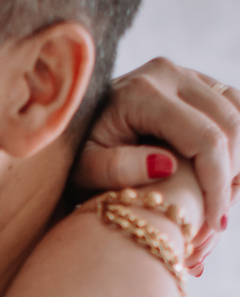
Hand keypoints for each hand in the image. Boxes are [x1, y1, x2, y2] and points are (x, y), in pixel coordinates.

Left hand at [76, 61, 239, 250]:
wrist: (72, 126)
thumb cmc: (75, 155)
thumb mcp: (83, 169)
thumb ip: (117, 168)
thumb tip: (167, 166)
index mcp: (142, 92)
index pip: (205, 138)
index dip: (217, 184)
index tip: (215, 224)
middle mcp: (168, 73)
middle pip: (230, 125)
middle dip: (232, 178)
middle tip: (217, 221)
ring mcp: (185, 73)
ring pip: (239, 115)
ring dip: (237, 163)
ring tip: (218, 203)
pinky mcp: (195, 81)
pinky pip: (234, 109)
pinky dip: (236, 145)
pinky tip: (222, 178)